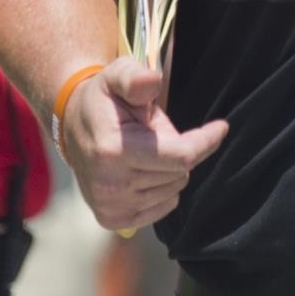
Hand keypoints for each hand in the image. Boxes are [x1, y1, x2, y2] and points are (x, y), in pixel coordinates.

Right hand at [60, 57, 227, 231]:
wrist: (73, 127)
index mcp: (112, 151)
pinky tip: (144, 171)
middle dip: (178, 150)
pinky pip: (163, 207)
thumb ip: (135, 78)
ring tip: (144, 150)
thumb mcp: (117, 75)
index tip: (221, 126)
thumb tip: (151, 82)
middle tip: (153, 133)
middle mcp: (110, 185)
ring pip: (173, 190)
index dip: (206, 141)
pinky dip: (163, 189)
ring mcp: (110, 206)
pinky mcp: (112, 220)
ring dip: (168, 169)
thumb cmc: (103, 99)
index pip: (181, 157)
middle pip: (180, 174)